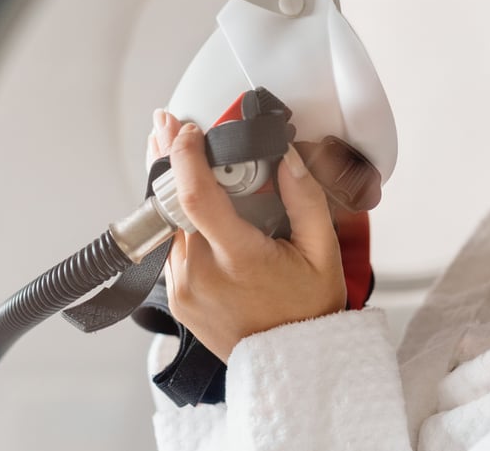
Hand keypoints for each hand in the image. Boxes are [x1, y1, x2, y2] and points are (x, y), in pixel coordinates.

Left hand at [150, 110, 347, 361]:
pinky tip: (186, 199)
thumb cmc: (309, 312)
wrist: (294, 367)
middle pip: (171, 203)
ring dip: (171, 186)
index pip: (196, 198)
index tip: (188, 129)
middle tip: (165, 123)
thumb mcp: (324, 253)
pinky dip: (177, 219)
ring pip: (168, 222)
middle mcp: (201, 273)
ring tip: (176, 151)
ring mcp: (184, 288)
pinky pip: (171, 246)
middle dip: (168, 158)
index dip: (185, 157)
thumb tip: (287, 157)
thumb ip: (306, 200)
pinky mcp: (177, 297)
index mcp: (239, 259)